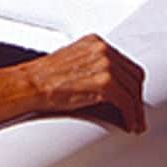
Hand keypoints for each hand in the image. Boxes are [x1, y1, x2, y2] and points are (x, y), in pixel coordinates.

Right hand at [24, 36, 147, 133]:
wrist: (29, 85)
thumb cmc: (44, 78)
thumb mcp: (72, 62)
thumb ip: (93, 66)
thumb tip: (112, 87)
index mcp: (95, 42)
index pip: (126, 64)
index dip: (132, 84)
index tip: (132, 97)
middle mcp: (103, 50)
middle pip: (135, 77)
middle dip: (137, 97)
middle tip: (136, 113)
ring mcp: (105, 66)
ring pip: (133, 91)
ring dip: (136, 111)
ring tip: (134, 123)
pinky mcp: (105, 84)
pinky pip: (127, 103)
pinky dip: (131, 117)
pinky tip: (129, 124)